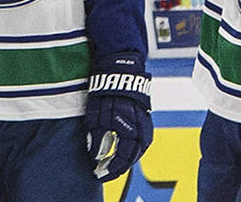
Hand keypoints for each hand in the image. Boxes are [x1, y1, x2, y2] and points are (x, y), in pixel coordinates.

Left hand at [84, 52, 152, 182]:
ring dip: (131, 155)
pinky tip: (126, 145)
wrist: (120, 65)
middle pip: (136, 153)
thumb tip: (96, 154)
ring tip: (118, 161)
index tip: (100, 174)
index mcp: (128, 125)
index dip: (112, 169)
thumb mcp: (95, 114)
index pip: (124, 156)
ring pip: (142, 144)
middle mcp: (140, 124)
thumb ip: (96, 137)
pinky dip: (136, 144)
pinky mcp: (145, 111)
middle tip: (109, 171)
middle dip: (123, 165)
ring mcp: (145, 117)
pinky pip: (144, 134)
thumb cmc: (105, 87)